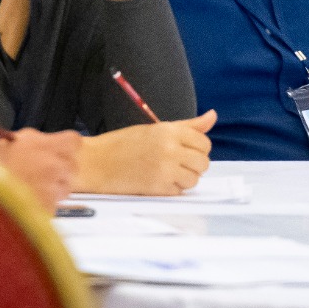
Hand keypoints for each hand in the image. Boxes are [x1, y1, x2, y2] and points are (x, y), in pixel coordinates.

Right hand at [0, 127, 78, 210]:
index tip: (58, 149)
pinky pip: (54, 205)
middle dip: (61, 169)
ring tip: (31, 189)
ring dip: (54, 188)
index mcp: (46, 146)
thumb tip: (44, 141)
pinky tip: (27, 201)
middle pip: (72, 166)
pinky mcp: (50, 209)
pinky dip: (44, 205)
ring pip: (65, 188)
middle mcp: (55, 166)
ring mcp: (54, 189)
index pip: (74, 140)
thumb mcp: (9, 142)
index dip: (66, 146)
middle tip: (42, 172)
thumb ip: (33, 139)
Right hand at [76, 110, 216, 195]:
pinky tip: (158, 181)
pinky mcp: (158, 188)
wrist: (95, 163)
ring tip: (167, 172)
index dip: (198, 149)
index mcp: (169, 131)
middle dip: (194, 165)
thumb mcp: (155, 129)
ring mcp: (165, 170)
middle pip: (203, 162)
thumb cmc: (123, 144)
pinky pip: (179, 191)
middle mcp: (170, 149)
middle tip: (178, 163)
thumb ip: (187, 126)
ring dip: (185, 178)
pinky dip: (173, 188)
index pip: (203, 142)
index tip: (187, 151)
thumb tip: (213, 116)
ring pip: (194, 179)